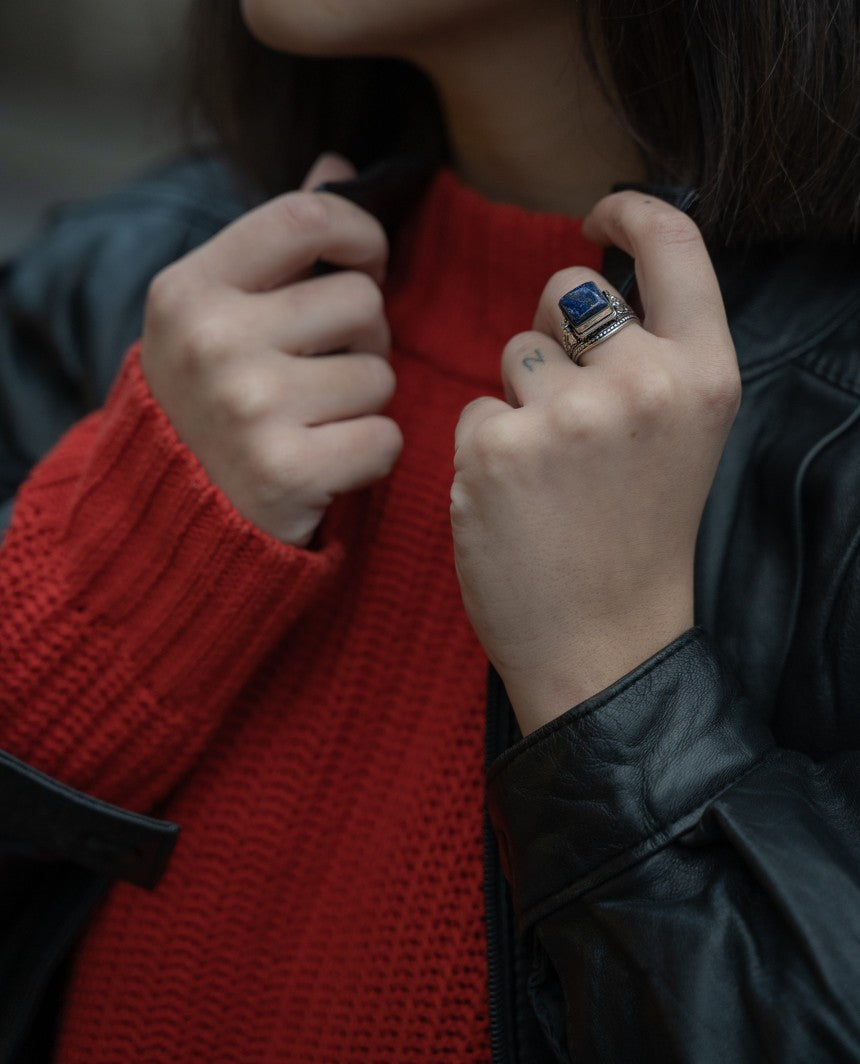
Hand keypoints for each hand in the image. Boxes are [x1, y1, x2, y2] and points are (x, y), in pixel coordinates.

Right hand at [140, 154, 401, 545]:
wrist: (174, 511)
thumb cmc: (209, 397)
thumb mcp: (215, 311)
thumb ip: (275, 240)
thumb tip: (335, 163)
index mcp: (190, 289)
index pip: (305, 218)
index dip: (360, 233)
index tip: (368, 261)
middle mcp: (214, 341)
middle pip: (362, 301)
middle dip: (364, 335)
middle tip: (328, 365)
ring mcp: (249, 408)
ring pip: (380, 374)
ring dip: (366, 399)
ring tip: (317, 417)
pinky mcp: (287, 471)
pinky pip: (386, 437)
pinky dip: (372, 452)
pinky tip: (329, 460)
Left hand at [451, 192, 740, 735]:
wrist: (604, 643)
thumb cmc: (638, 540)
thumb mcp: (679, 436)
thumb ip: (649, 357)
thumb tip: (581, 291)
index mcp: (702, 375)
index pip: (674, 244)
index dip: (632, 209)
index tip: (600, 213)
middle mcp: (640, 383)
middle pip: (568, 290)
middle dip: (558, 331)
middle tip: (574, 412)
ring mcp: (564, 416)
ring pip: (514, 351)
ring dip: (521, 398)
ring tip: (549, 472)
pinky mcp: (494, 449)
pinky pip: (474, 409)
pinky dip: (486, 448)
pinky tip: (515, 499)